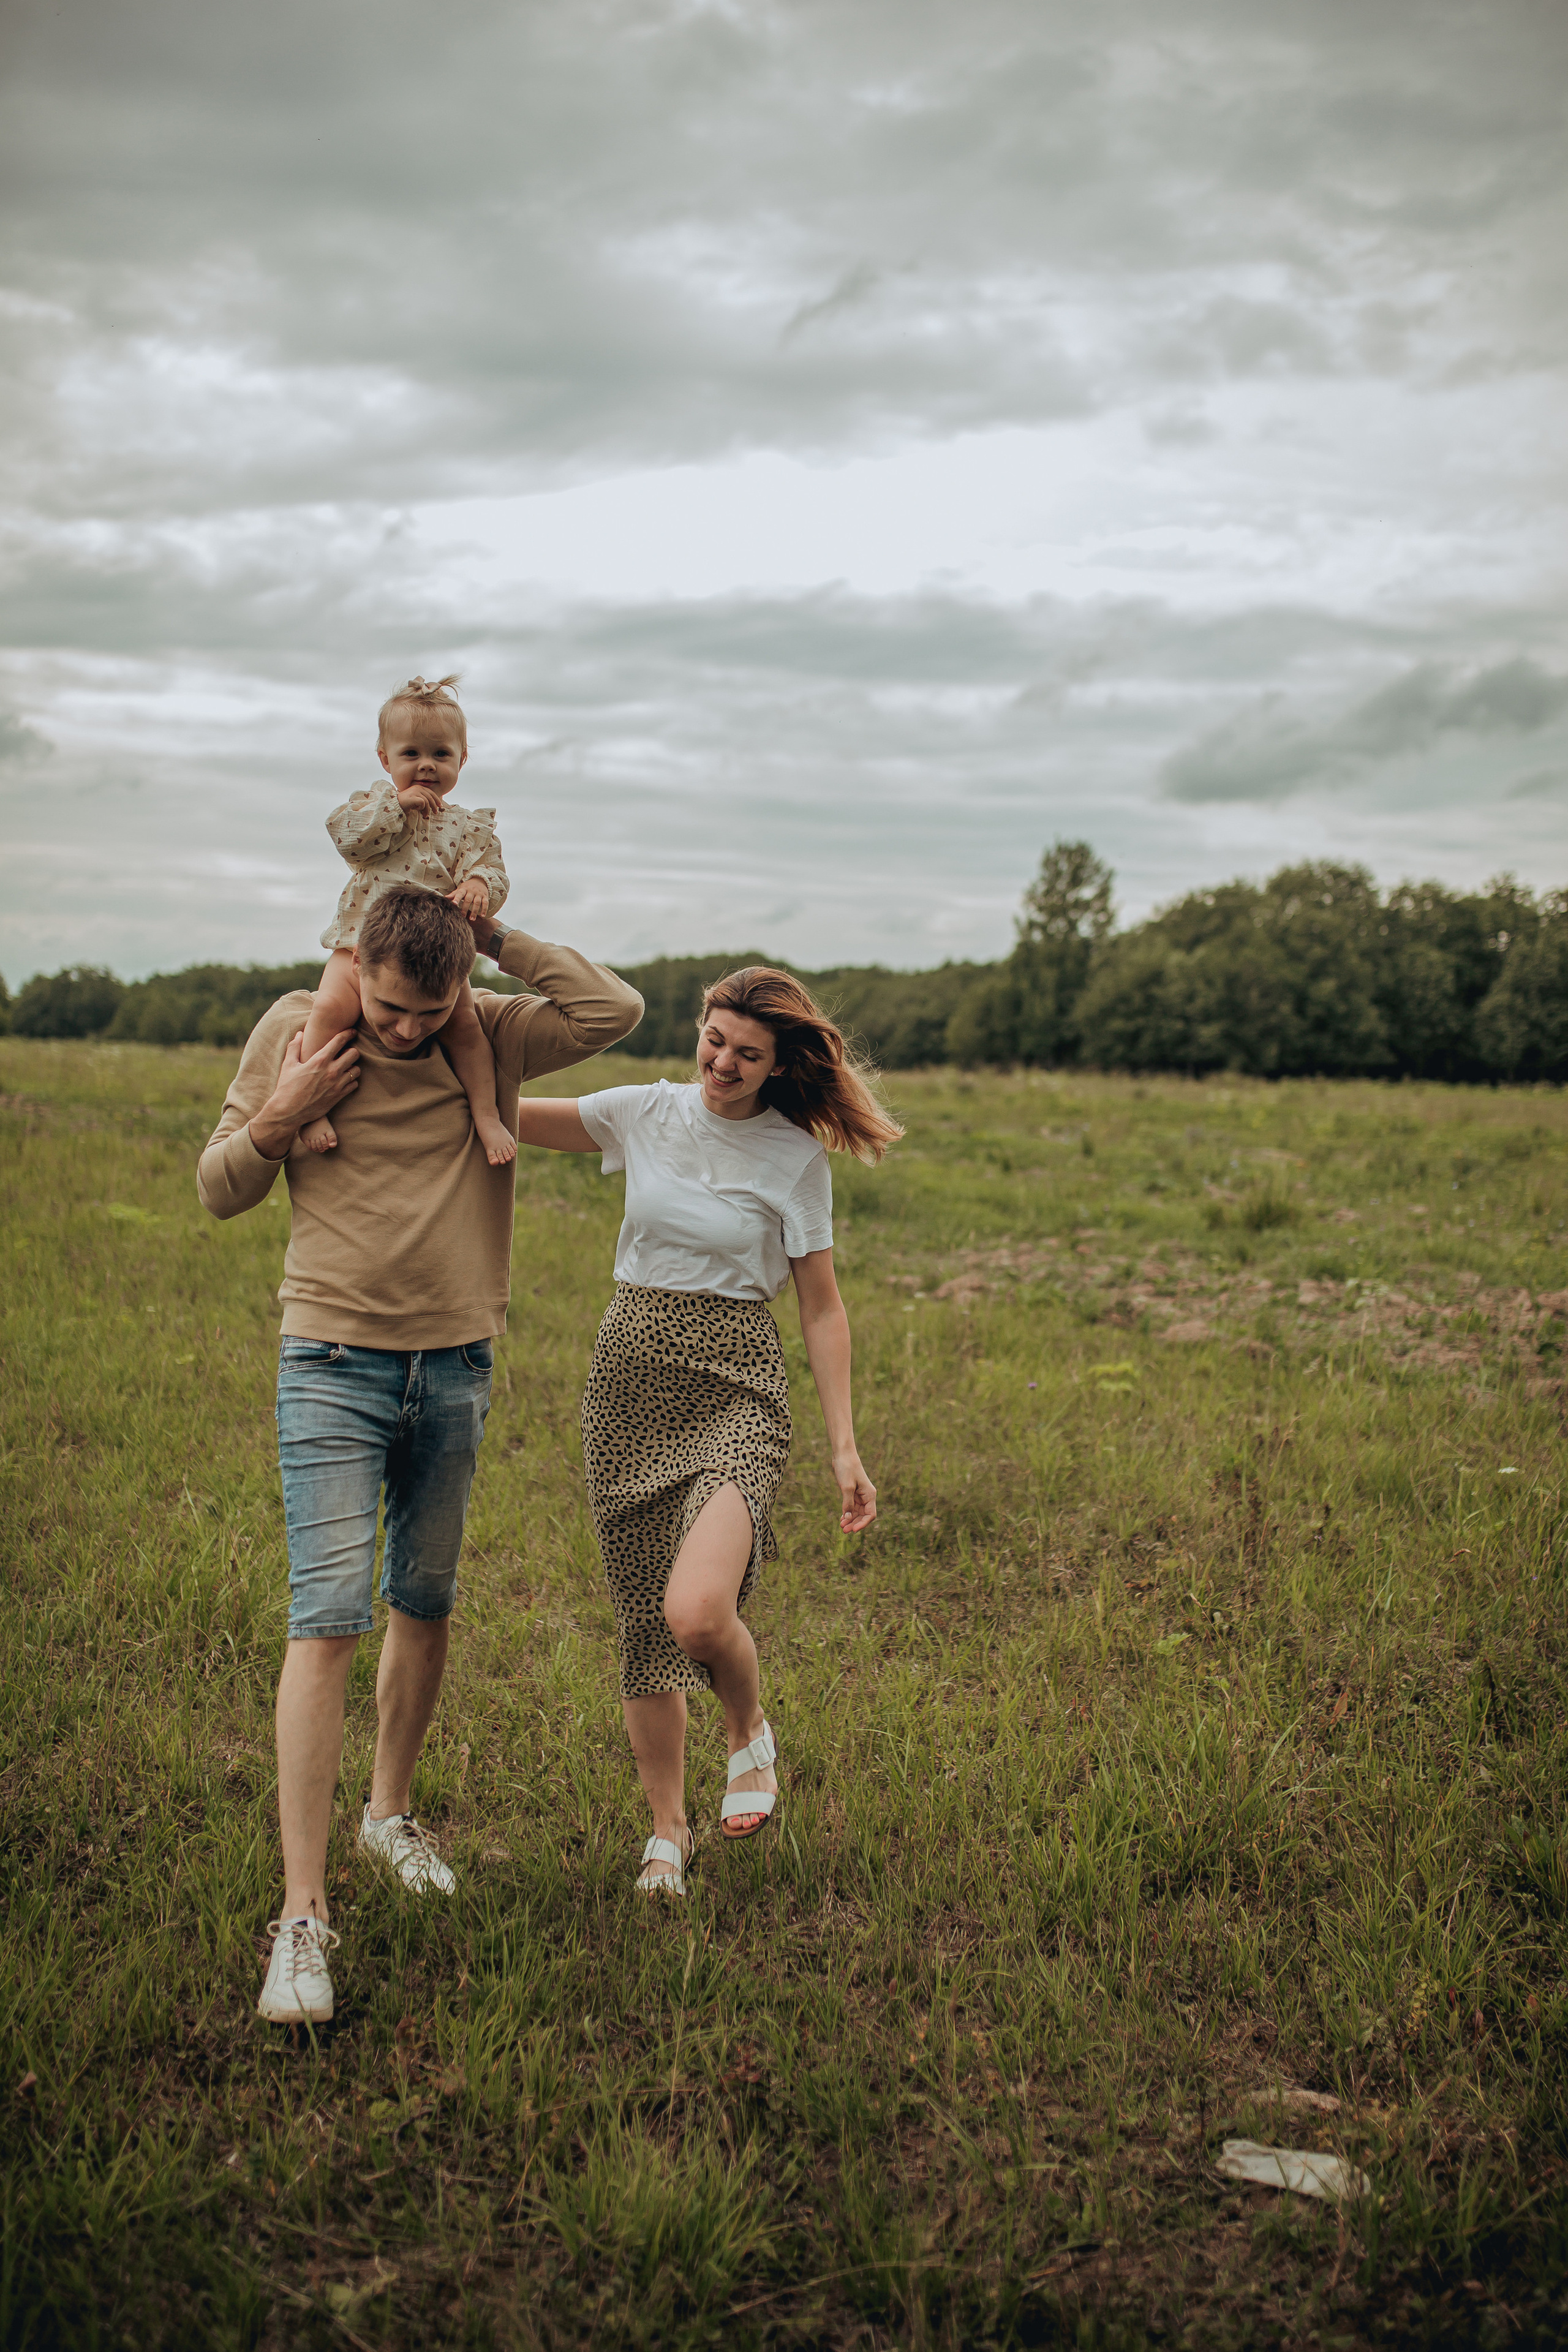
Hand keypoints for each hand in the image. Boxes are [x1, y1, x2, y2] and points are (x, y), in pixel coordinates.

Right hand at [249, 1030, 359, 1159]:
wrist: (288, 1112)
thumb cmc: (286, 1087)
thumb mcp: (288, 1064)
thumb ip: (295, 1046)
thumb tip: (300, 1034)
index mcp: (319, 1060)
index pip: (340, 1041)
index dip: (348, 1033)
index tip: (351, 1032)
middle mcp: (331, 1071)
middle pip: (354, 1054)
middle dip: (351, 1051)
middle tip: (346, 1052)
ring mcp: (337, 1084)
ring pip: (356, 1070)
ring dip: (352, 1067)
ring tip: (345, 1067)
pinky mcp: (339, 1096)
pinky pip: (354, 1084)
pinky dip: (351, 1081)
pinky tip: (343, 1080)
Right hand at [396, 783, 444, 817]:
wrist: (395, 804)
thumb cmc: (406, 803)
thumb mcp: (416, 799)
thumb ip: (423, 799)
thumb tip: (434, 805)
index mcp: (419, 787)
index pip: (431, 793)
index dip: (436, 799)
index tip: (439, 805)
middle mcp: (418, 788)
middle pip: (431, 797)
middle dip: (434, 806)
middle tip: (435, 812)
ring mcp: (415, 791)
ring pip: (427, 801)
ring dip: (427, 810)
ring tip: (424, 815)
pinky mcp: (414, 796)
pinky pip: (423, 803)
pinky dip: (421, 808)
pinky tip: (416, 809)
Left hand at [446, 876, 490, 920]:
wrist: (479, 880)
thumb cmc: (467, 887)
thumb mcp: (460, 889)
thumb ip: (453, 894)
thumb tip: (444, 898)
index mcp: (464, 889)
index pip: (460, 894)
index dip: (457, 899)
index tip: (454, 904)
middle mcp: (472, 891)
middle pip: (468, 900)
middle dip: (465, 908)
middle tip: (462, 916)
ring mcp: (479, 894)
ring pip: (477, 903)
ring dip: (474, 911)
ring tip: (472, 919)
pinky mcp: (485, 896)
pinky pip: (485, 903)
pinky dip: (484, 909)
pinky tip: (482, 916)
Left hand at [833, 1450, 876, 1533]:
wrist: (842, 1455)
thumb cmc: (847, 1468)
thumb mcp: (847, 1487)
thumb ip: (847, 1504)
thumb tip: (847, 1519)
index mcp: (870, 1494)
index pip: (870, 1515)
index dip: (863, 1524)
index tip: (853, 1530)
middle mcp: (867, 1496)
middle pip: (864, 1516)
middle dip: (855, 1524)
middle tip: (844, 1531)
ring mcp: (860, 1495)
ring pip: (857, 1513)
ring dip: (850, 1520)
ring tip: (841, 1526)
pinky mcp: (853, 1493)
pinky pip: (852, 1507)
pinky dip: (847, 1514)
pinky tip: (841, 1519)